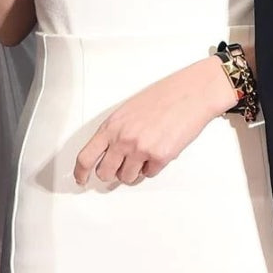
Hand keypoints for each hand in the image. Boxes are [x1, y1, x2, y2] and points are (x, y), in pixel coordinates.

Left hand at [73, 56, 238, 185]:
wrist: (191, 93)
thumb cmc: (164, 96)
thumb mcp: (129, 110)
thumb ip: (116, 131)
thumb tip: (109, 153)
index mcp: (112, 125)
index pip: (86, 157)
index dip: (81, 173)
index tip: (81, 179)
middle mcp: (123, 139)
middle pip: (105, 173)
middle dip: (112, 173)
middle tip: (120, 167)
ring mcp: (141, 149)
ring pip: (127, 178)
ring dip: (134, 171)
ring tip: (144, 154)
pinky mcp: (160, 157)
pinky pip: (149, 174)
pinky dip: (153, 166)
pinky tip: (159, 149)